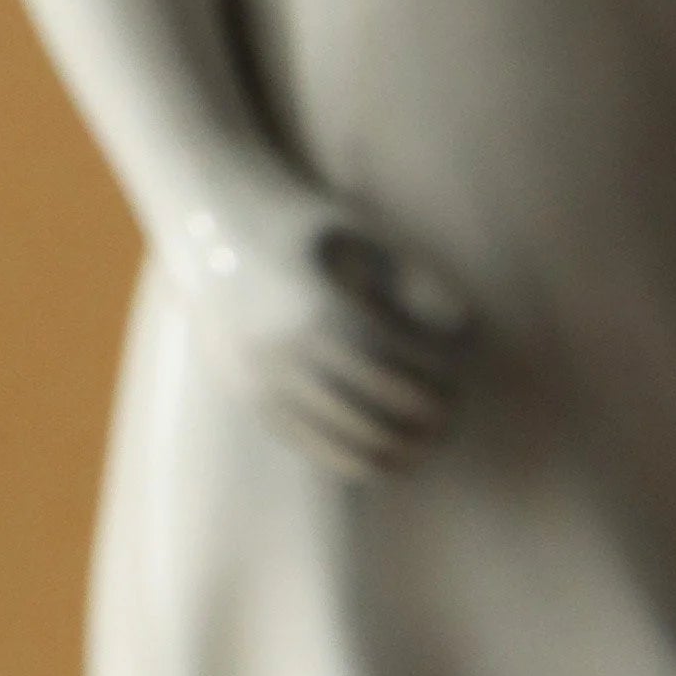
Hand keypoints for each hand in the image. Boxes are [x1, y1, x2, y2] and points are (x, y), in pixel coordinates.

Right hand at [163, 184, 475, 477]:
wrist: (208, 219)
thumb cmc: (299, 220)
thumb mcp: (360, 234)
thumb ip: (416, 279)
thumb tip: (467, 330)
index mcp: (318, 313)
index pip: (400, 376)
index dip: (437, 388)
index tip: (459, 382)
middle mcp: (286, 354)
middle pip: (379, 422)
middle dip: (423, 427)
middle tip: (452, 418)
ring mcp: (261, 381)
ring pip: (347, 449)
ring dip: (396, 453)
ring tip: (427, 441)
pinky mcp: (249, 396)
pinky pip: (312, 449)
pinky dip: (356, 456)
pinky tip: (386, 448)